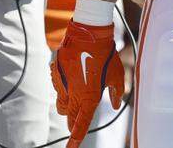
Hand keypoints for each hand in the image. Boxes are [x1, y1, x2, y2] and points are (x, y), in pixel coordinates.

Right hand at [51, 20, 123, 147]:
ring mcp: (62, 83)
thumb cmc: (106, 56)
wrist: (89, 35)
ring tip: (76, 98)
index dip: (76, 138)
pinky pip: (57, 87)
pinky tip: (72, 78)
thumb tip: (114, 103)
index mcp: (89, 97)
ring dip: (66, 105)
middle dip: (71, 122)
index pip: (81, 123)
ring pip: (60, 103)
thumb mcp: (117, 76)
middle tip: (73, 127)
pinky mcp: (55, 73)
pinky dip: (63, 88)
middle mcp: (73, 93)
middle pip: (68, 116)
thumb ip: (115, 93)